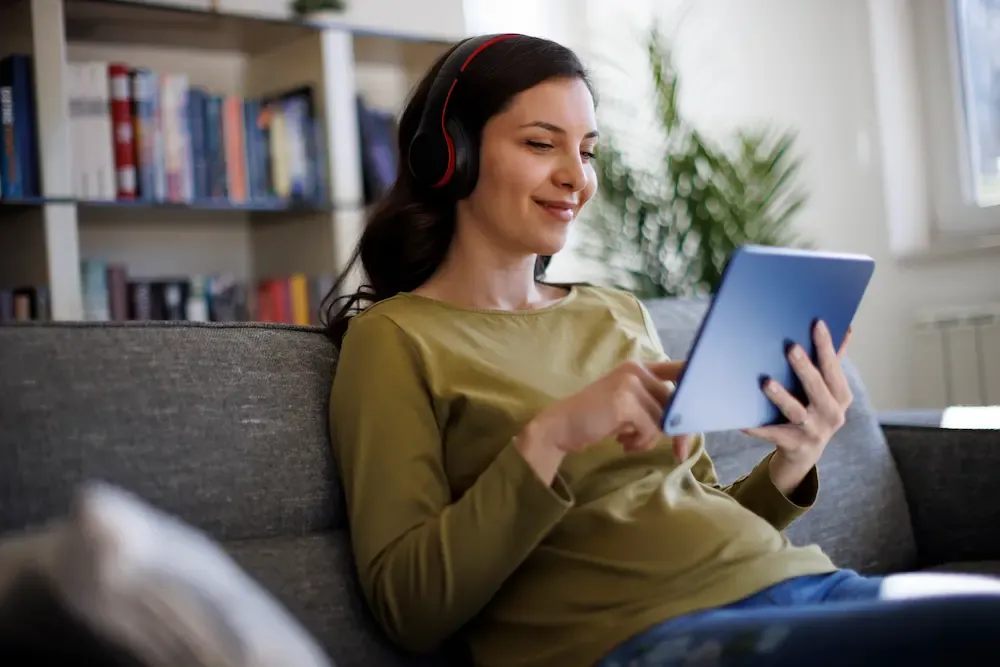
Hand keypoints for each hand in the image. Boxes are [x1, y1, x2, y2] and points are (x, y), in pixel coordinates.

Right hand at [518, 360, 688, 481]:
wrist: (561, 426)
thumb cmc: (596, 419)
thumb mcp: (628, 406)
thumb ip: (654, 406)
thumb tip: (687, 421)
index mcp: (640, 367)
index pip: (681, 371)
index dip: (698, 388)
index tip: (713, 408)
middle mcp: (637, 369)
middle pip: (677, 402)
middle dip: (679, 431)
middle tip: (678, 452)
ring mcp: (630, 382)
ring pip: (663, 418)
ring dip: (650, 438)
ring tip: (628, 441)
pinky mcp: (624, 400)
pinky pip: (650, 428)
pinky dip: (640, 441)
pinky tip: (622, 442)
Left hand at [742, 321, 852, 466]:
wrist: (806, 451)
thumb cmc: (816, 410)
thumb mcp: (829, 389)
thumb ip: (833, 361)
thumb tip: (845, 329)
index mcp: (841, 396)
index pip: (833, 368)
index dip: (826, 347)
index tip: (817, 324)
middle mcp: (831, 414)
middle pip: (817, 389)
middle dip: (805, 368)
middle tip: (791, 348)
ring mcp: (812, 431)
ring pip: (796, 412)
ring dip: (782, 398)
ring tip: (767, 383)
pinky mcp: (792, 443)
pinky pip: (773, 433)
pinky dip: (758, 427)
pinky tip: (743, 420)